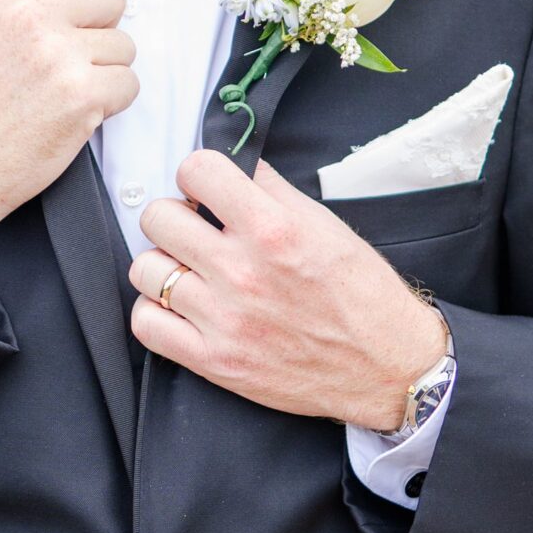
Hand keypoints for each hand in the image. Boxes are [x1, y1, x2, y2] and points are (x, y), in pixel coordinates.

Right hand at [0, 0, 136, 245]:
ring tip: (66, 90)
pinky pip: (129, 83)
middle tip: (72, 56)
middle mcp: (31, 17)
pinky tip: (77, 112)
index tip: (72, 0)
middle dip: (98, 26)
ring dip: (105, 68)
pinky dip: (111, 101)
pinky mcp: (82, 97)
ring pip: (124, 44)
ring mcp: (61, 57)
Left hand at [128, 151, 448, 429]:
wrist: (387, 366)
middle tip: (194, 229)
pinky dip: (155, 311)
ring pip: (145, 268)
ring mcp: (225, 320)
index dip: (198, 174)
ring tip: (189, 269)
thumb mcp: (326, 225)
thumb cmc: (362, 295)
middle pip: (158, 217)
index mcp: (274, 230)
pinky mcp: (215, 361)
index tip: (206, 189)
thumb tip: (231, 165)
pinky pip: (146, 324)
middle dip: (175, 215)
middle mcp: (244, 273)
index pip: (196, 170)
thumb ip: (272, 192)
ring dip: (163, 263)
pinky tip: (180, 305)